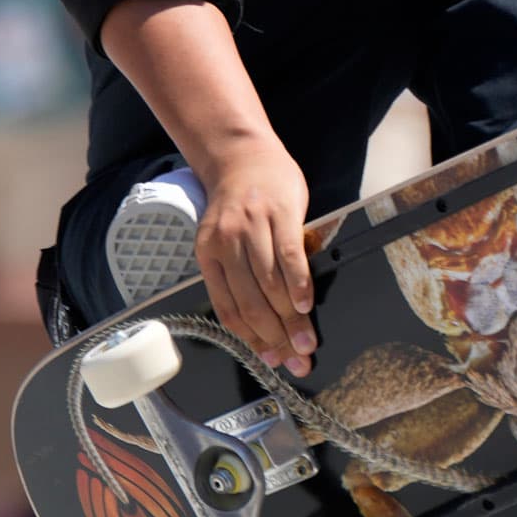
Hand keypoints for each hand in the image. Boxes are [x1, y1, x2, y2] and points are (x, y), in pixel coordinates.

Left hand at [191, 138, 317, 377]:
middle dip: (276, 339)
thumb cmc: (239, 206)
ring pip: (270, 286)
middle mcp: (226, 244)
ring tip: (308, 341)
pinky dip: (298, 284)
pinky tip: (306, 304)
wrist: (244, 156)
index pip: (228, 310)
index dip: (252, 340)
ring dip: (292, 320)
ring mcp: (251, 228)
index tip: (273, 361)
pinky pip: (288, 257)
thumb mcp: (227, 241)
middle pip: (251, 304)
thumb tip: (267, 324)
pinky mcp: (278, 214)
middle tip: (298, 360)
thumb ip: (240, 276)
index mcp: (208, 256)